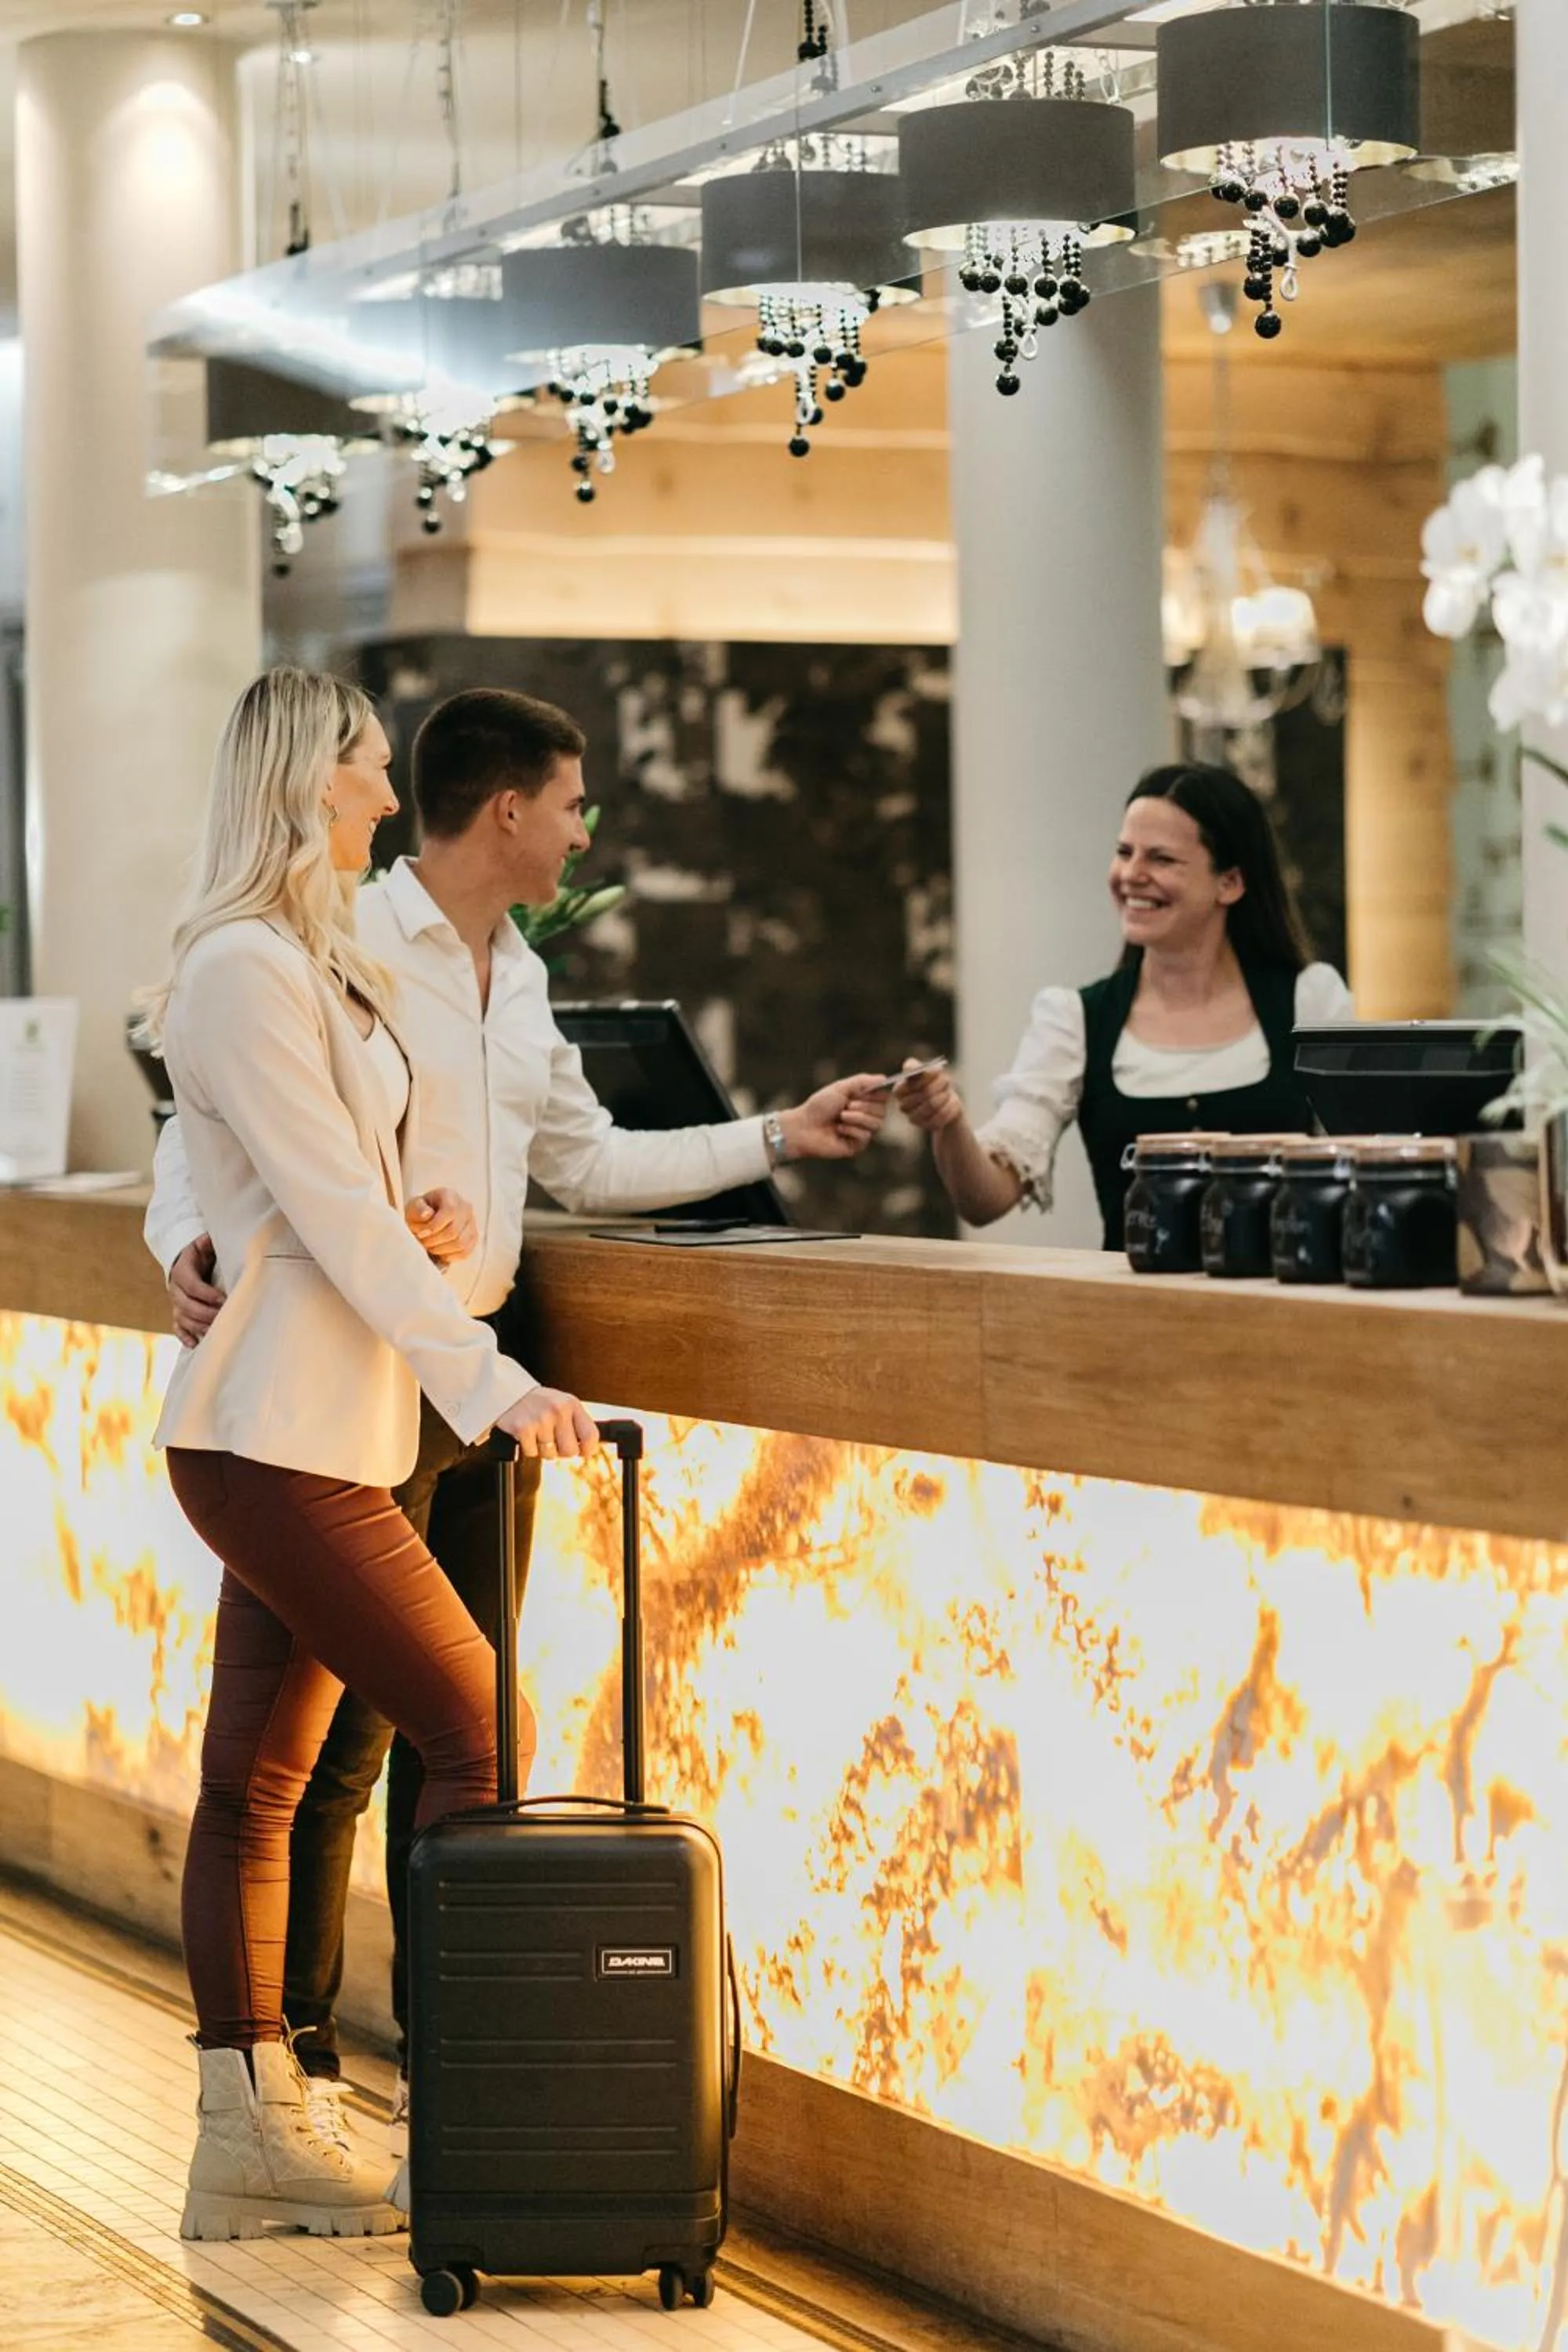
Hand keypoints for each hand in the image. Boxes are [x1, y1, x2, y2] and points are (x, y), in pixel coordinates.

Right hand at [169, 1236, 226, 1349]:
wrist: (186, 1261)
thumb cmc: (201, 1253)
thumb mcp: (204, 1244)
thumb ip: (208, 1242)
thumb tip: (212, 1237)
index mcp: (182, 1270)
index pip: (191, 1285)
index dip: (206, 1293)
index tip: (224, 1298)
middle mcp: (175, 1289)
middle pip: (186, 1305)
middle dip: (206, 1312)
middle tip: (224, 1316)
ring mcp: (176, 1303)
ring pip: (182, 1318)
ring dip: (198, 1326)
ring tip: (216, 1331)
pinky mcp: (178, 1313)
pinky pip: (177, 1328)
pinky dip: (184, 1336)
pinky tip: (195, 1344)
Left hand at [406, 1188, 476, 1264]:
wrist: (427, 1219)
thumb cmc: (419, 1212)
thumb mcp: (412, 1207)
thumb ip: (417, 1209)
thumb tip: (427, 1215)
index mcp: (450, 1196)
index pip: (449, 1211)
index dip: (434, 1226)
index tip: (421, 1234)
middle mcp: (465, 1208)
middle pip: (454, 1231)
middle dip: (435, 1241)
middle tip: (423, 1242)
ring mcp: (472, 1223)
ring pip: (461, 1243)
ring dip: (441, 1249)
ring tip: (430, 1247)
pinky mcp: (473, 1237)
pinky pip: (465, 1252)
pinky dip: (450, 1256)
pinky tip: (440, 1252)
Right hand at [497, 1386, 599, 1460]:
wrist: (508, 1391)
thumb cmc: (538, 1402)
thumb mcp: (561, 1404)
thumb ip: (575, 1423)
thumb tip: (585, 1451)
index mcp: (571, 1404)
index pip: (591, 1435)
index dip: (587, 1449)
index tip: (582, 1452)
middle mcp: (558, 1410)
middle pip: (570, 1451)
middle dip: (561, 1451)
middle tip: (552, 1441)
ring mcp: (540, 1419)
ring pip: (550, 1455)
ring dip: (542, 1449)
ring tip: (537, 1433)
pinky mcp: (523, 1428)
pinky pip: (532, 1453)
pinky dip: (528, 1448)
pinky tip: (526, 1434)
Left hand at [777, 1076, 891, 1162]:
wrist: (804, 1126)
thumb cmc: (819, 1106)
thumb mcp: (840, 1088)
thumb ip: (862, 1081)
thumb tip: (884, 1078)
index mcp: (862, 1101)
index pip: (884, 1097)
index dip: (875, 1095)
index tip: (860, 1093)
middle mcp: (865, 1117)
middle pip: (882, 1111)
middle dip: (864, 1107)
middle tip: (846, 1106)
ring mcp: (862, 1132)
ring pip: (876, 1124)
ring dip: (857, 1118)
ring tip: (841, 1117)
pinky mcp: (857, 1146)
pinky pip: (865, 1136)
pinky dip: (851, 1130)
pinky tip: (838, 1130)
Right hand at [896, 1057, 965, 1134]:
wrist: (945, 1100)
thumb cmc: (934, 1081)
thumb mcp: (925, 1069)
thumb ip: (915, 1066)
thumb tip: (910, 1068)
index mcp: (899, 1090)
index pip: (906, 1086)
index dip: (923, 1078)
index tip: (937, 1070)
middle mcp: (903, 1105)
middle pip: (922, 1095)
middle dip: (937, 1086)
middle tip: (947, 1080)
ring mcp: (913, 1117)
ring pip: (931, 1106)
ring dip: (944, 1096)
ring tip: (949, 1092)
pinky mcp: (925, 1126)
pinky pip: (939, 1117)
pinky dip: (948, 1108)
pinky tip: (952, 1103)